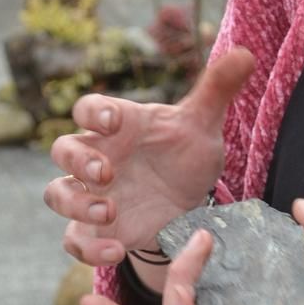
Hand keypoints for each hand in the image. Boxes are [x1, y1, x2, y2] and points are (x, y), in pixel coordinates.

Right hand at [43, 47, 255, 264]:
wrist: (189, 201)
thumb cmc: (186, 154)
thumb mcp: (203, 125)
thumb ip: (217, 90)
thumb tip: (246, 53)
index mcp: (119, 125)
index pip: (88, 109)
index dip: (93, 112)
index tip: (112, 121)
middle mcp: (98, 157)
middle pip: (62, 149)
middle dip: (77, 159)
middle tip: (106, 172)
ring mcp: (92, 193)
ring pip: (57, 193)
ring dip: (76, 203)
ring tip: (110, 212)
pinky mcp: (97, 229)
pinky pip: (74, 239)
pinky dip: (88, 248)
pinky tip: (117, 251)